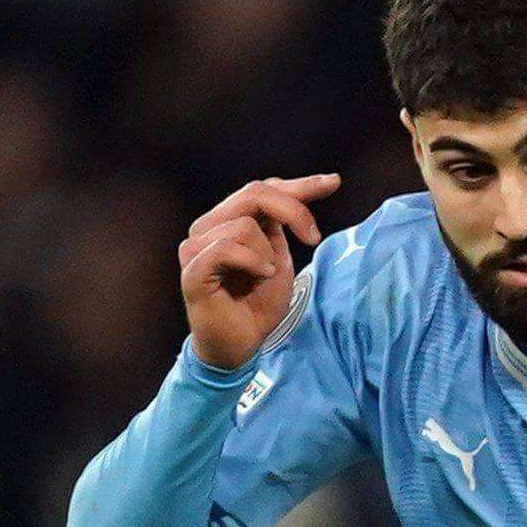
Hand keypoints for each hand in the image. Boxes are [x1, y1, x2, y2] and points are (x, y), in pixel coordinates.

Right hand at [178, 172, 338, 370]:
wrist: (240, 344)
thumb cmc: (257, 304)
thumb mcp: (280, 259)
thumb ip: (282, 227)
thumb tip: (298, 194)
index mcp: (230, 220)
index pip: (264, 189)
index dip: (300, 184)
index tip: (333, 182)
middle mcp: (209, 226)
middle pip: (255, 193)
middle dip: (293, 211)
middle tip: (312, 239)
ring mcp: (196, 245)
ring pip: (245, 224)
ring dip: (267, 254)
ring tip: (263, 277)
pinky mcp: (193, 268)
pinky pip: (227, 247)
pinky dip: (253, 262)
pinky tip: (259, 277)